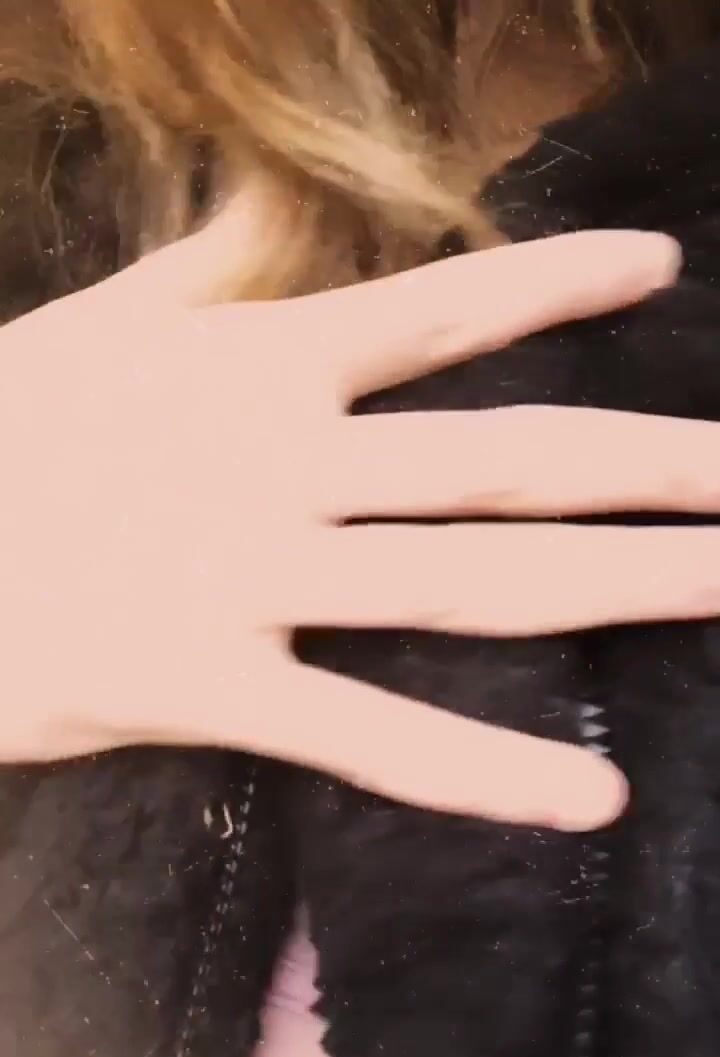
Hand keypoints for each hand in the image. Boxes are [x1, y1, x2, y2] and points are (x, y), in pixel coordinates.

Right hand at [0, 210, 699, 829]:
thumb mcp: (94, 332)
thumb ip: (200, 276)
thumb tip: (274, 217)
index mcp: (253, 370)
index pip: (437, 313)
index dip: (554, 286)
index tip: (658, 267)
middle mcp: (280, 465)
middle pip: (503, 459)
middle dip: (647, 463)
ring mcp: (251, 577)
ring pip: (471, 583)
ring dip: (616, 585)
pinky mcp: (209, 685)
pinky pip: (366, 732)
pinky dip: (481, 770)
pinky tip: (588, 798)